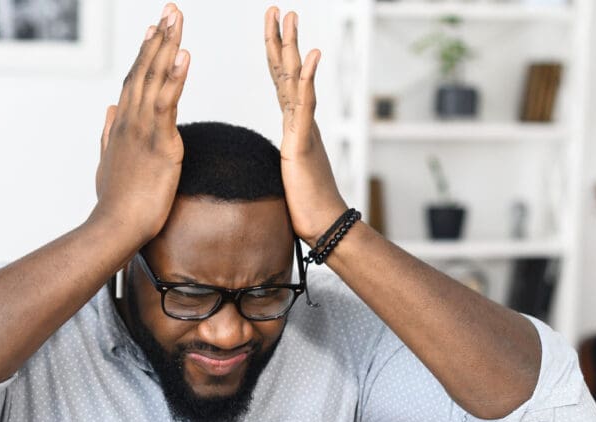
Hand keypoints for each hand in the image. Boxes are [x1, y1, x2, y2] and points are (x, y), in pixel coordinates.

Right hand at [91, 4, 190, 246]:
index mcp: (122, 125)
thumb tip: (107, 112)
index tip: (154, 27)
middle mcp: (130, 120)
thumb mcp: (106, 164)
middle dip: (159, 37)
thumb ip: (107, 135)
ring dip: (167, 46)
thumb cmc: (114, 203)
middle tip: (171, 9)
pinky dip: (176, 77)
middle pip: (145, 70)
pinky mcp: (159, 143)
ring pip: (155, 79)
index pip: (134, 80)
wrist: (116, 226)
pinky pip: (168, 103)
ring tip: (177, 19)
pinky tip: (184, 55)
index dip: (145, 52)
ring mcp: (143, 129)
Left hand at [263, 7, 347, 244]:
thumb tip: (282, 155)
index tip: (272, 28)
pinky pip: (305, 104)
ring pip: (297, 80)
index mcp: (294, 125)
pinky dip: (308, 78)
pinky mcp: (304, 142)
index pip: (282, 81)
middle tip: (279, 9)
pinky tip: (310, 55)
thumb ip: (287, 156)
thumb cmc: (306, 205)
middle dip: (282, 39)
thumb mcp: (287, 173)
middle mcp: (301, 120)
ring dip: (293, 46)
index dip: (276, 53)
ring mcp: (304, 128)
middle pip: (288, 71)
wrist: (323, 226)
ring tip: (291, 18)